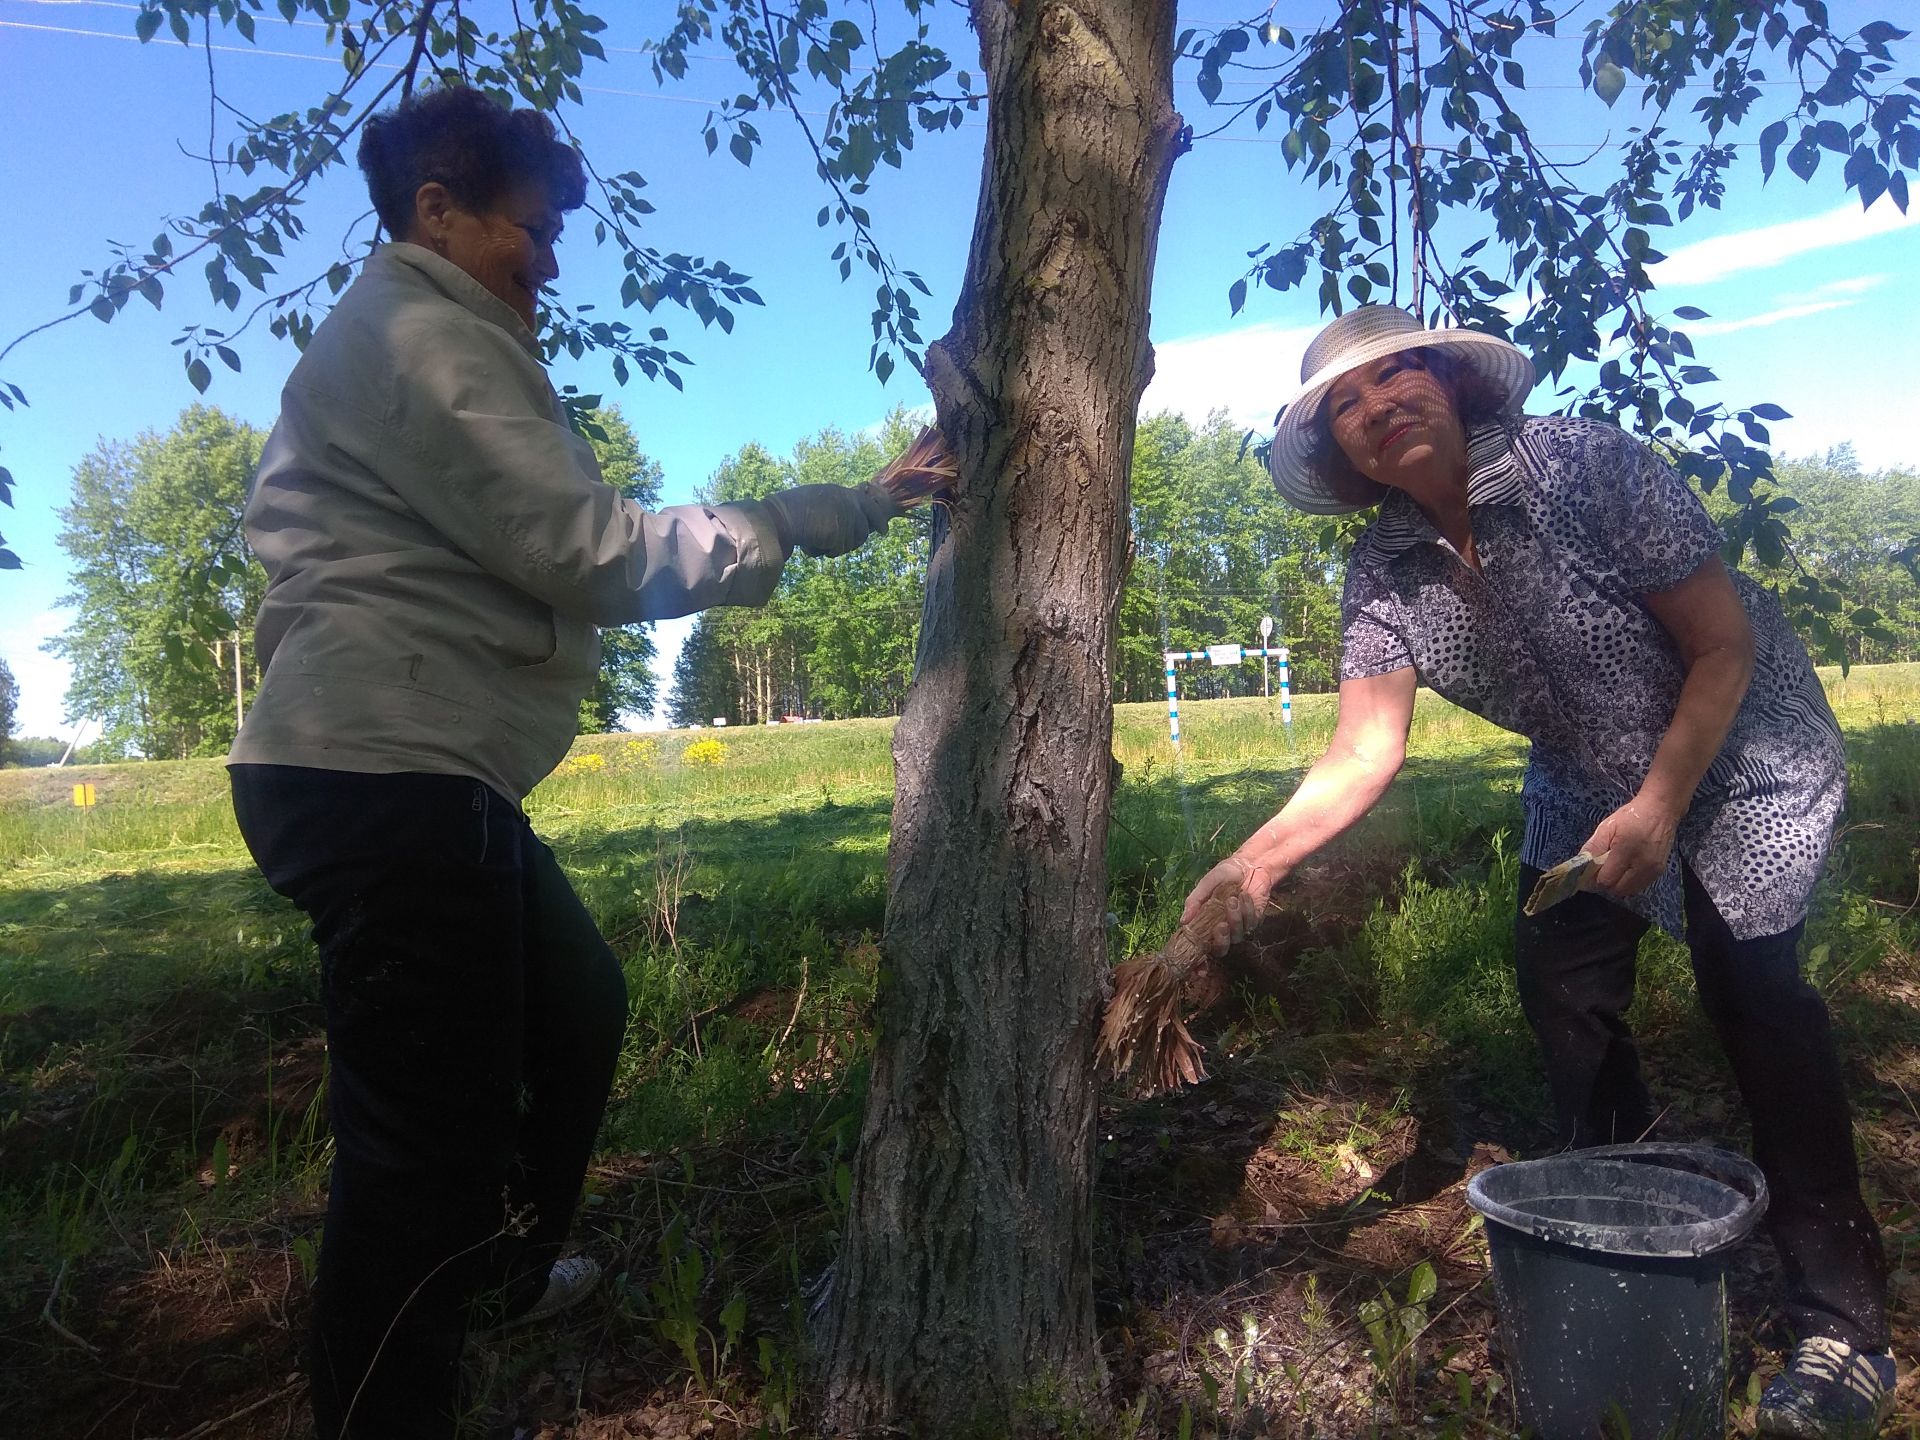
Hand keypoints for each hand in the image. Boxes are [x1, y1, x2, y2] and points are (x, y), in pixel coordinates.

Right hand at [762, 481, 903, 558]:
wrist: (780, 517)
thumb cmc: (792, 510)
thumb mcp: (819, 501)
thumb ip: (837, 508)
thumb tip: (852, 523)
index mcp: (842, 492)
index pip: (869, 506)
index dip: (878, 520)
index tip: (884, 531)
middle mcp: (848, 503)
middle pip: (864, 531)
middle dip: (854, 542)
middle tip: (838, 546)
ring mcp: (845, 517)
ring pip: (852, 543)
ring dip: (836, 547)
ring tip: (817, 540)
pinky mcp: (839, 532)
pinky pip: (838, 550)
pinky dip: (824, 551)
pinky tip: (811, 543)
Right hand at [1180, 851, 1278, 957]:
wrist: (1249, 865)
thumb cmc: (1224, 874)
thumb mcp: (1205, 885)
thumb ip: (1194, 902)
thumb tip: (1182, 922)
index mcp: (1206, 924)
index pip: (1201, 948)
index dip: (1200, 962)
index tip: (1199, 968)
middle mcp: (1222, 930)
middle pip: (1221, 949)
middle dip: (1221, 940)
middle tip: (1220, 926)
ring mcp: (1239, 927)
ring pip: (1236, 936)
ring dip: (1234, 919)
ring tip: (1232, 899)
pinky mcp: (1254, 921)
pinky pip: (1250, 923)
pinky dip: (1246, 909)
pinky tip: (1243, 896)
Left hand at [1581, 798, 1680, 897]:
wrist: (1661, 809)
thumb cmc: (1632, 816)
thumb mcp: (1607, 827)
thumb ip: (1593, 847)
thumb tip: (1581, 865)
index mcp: (1626, 851)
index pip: (1606, 879)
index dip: (1595, 878)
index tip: (1590, 870)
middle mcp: (1643, 865)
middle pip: (1617, 889)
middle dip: (1606, 882)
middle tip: (1602, 869)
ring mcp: (1654, 870)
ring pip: (1629, 891)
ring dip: (1618, 884)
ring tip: (1615, 868)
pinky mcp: (1660, 871)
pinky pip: (1640, 886)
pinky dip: (1630, 882)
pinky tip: (1627, 868)